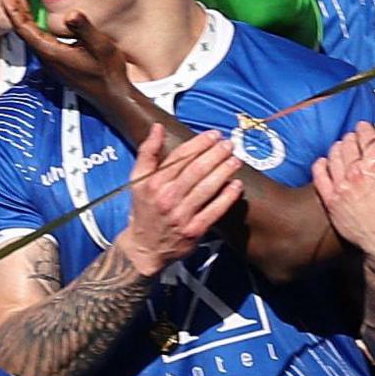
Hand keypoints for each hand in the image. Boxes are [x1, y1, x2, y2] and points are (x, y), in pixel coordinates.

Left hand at [2, 0, 132, 105]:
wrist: (113, 96)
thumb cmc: (108, 72)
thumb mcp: (101, 47)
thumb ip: (85, 30)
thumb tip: (71, 13)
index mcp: (52, 53)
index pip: (25, 29)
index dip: (14, 10)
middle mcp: (47, 58)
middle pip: (23, 31)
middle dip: (15, 9)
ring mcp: (51, 61)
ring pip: (30, 35)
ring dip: (23, 16)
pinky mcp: (57, 62)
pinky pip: (38, 39)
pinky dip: (33, 24)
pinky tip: (37, 16)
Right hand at [116, 125, 243, 275]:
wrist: (144, 247)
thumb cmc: (144, 210)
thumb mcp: (137, 180)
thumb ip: (147, 152)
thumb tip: (157, 127)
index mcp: (153, 182)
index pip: (179, 157)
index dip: (199, 143)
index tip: (213, 135)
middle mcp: (166, 197)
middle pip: (196, 170)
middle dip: (215, 154)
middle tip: (229, 144)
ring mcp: (181, 215)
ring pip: (207, 188)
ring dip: (224, 171)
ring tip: (235, 160)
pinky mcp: (194, 231)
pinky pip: (214, 211)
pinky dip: (226, 197)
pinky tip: (236, 186)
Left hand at [311, 123, 374, 262]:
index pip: (366, 136)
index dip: (365, 129)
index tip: (365, 128)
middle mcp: (356, 173)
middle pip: (348, 143)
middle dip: (352, 138)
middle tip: (356, 140)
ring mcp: (341, 186)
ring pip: (333, 155)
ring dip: (338, 148)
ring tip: (343, 149)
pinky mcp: (331, 199)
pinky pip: (319, 174)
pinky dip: (321, 165)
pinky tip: (325, 162)